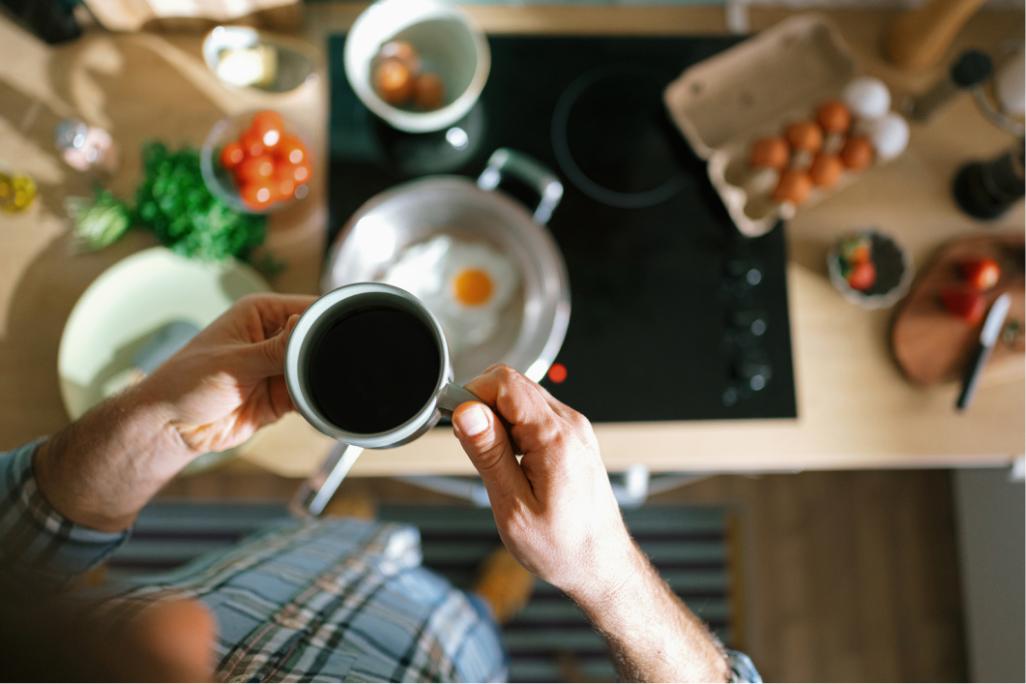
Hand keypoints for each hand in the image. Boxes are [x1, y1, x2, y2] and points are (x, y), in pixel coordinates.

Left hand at [35, 294, 313, 531]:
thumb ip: (277, 349)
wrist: (171, 428)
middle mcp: (275, 336)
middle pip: (318, 339)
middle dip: (328, 352)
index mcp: (262, 313)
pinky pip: (309, 394)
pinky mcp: (283, 396)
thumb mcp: (234, 362)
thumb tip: (311, 327)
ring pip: (316, 368)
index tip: (348, 334)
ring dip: (321, 378)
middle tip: (337, 367)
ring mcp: (280, 367)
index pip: (307, 309)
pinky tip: (321, 403)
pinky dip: (316, 400)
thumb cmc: (187, 383)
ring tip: (326, 387)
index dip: (329, 320)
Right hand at [451, 365, 729, 681]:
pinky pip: (534, 414)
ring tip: (498, 463)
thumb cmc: (562, 547)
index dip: (472, 395)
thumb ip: (489, 453)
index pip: (504, 382)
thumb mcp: (512, 506)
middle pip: (512, 384)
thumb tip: (466, 412)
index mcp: (554, 437)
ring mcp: (574, 429)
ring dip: (498, 419)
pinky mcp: (573, 438)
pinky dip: (514, 429)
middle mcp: (569, 424)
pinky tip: (513, 463)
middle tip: (476, 449)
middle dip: (482, 407)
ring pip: (522, 397)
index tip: (458, 423)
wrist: (601, 565)